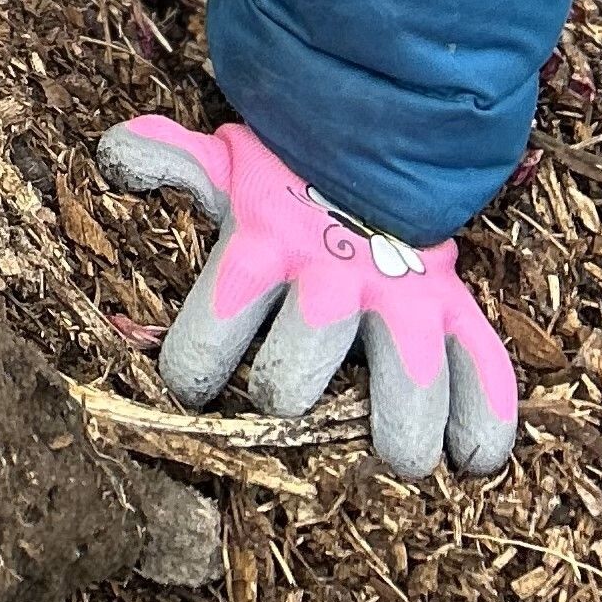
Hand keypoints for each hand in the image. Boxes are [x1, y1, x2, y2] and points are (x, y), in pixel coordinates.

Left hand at [97, 112, 516, 480]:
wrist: (376, 139)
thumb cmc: (285, 179)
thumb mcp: (226, 165)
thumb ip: (170, 159)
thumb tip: (114, 154)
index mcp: (267, 243)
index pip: (219, 310)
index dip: (195, 361)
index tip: (187, 386)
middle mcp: (336, 275)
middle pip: (305, 354)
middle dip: (287, 389)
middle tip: (284, 400)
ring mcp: (403, 295)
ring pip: (407, 374)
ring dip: (402, 425)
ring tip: (396, 458)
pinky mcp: (456, 310)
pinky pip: (484, 368)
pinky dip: (487, 419)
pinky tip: (474, 463)